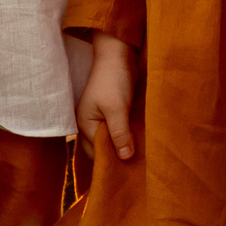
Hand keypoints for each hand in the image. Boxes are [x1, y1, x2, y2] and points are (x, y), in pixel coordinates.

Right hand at [76, 33, 135, 159]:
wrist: (119, 53)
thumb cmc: (113, 79)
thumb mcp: (117, 108)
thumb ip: (120, 133)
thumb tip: (125, 158)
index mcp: (84, 124)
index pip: (96, 153)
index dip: (111, 162)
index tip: (129, 172)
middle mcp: (90, 123)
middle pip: (103, 148)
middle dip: (118, 156)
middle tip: (137, 167)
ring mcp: (101, 117)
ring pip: (112, 139)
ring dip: (124, 145)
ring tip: (141, 157)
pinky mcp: (113, 111)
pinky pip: (119, 129)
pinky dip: (127, 135)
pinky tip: (140, 141)